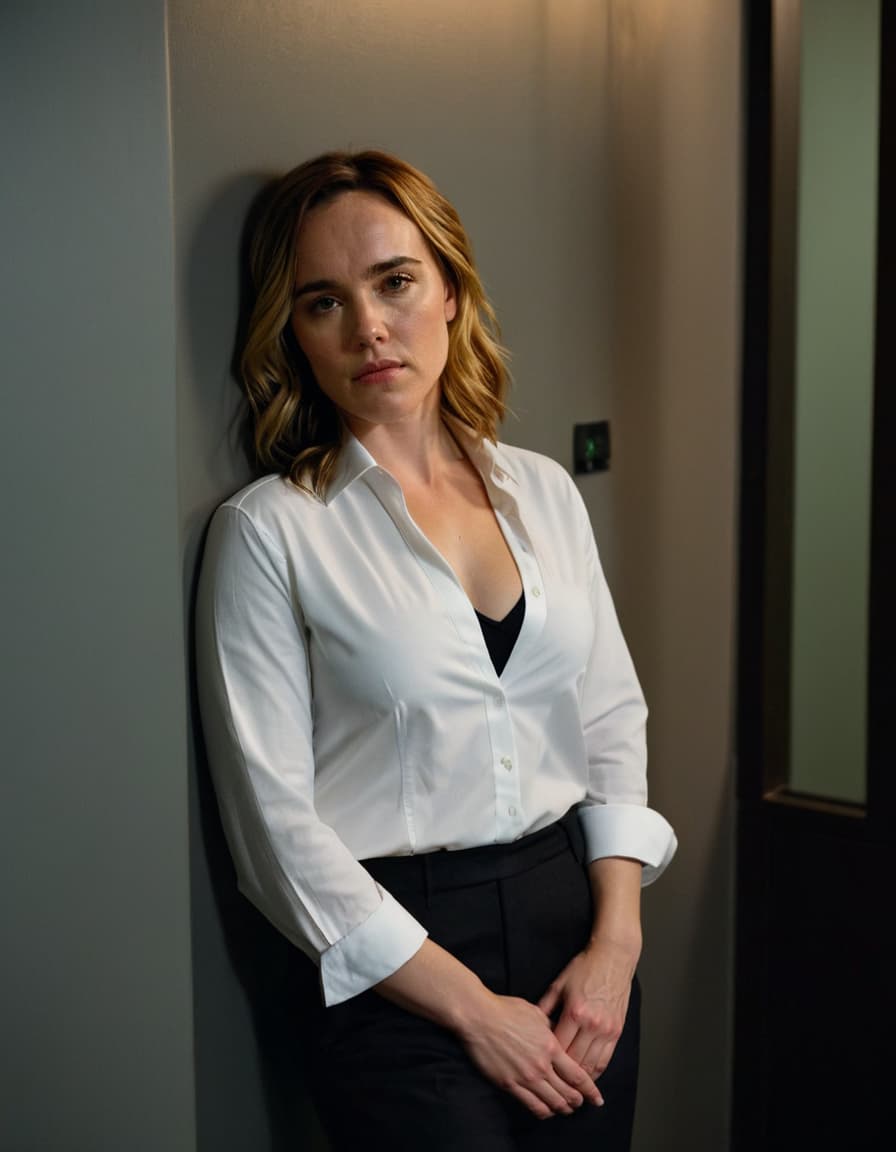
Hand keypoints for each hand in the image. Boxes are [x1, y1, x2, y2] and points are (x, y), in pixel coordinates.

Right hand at [458, 990, 604, 1118]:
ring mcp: (525, 1077)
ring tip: (565, 1109)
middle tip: (581, 1103)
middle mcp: (541, 1065)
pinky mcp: (510, 1084)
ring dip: (562, 1109)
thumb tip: (559, 1035)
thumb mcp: (536, 1013)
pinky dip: (543, 1111)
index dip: (590, 1090)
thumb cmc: (506, 1010)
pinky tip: (546, 1110)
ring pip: (552, 1103)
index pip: (577, 1075)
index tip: (596, 1097)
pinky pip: (532, 1105)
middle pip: (568, 1093)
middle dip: (577, 1101)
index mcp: (551, 1046)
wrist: (479, 1017)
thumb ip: (551, 1028)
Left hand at [538, 939, 637, 1079]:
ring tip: (567, 1088)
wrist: (613, 958)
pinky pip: (605, 1059)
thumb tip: (531, 1026)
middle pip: (574, 1061)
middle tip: (550, 1083)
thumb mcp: (559, 985)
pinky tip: (586, 1077)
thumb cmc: (584, 968)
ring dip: (579, 1079)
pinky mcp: (617, 1031)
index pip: (558, 1047)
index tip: (537, 1067)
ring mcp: (606, 1030)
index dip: (547, 1060)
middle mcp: (592, 1024)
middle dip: (561, 1075)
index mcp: (574, 1012)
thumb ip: (544, 1007)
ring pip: (591, 1065)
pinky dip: (595, 1071)